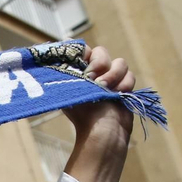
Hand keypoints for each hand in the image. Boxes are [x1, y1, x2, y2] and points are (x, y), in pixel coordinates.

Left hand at [61, 46, 135, 181]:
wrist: (103, 132)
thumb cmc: (82, 115)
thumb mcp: (68, 93)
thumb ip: (64, 75)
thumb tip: (52, 61)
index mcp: (78, 72)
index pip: (82, 49)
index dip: (84, 52)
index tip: (83, 61)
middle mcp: (94, 73)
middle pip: (102, 52)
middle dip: (100, 63)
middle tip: (94, 79)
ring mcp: (110, 79)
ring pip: (120, 62)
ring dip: (114, 75)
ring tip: (106, 90)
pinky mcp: (123, 87)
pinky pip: (130, 75)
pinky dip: (124, 84)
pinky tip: (117, 95)